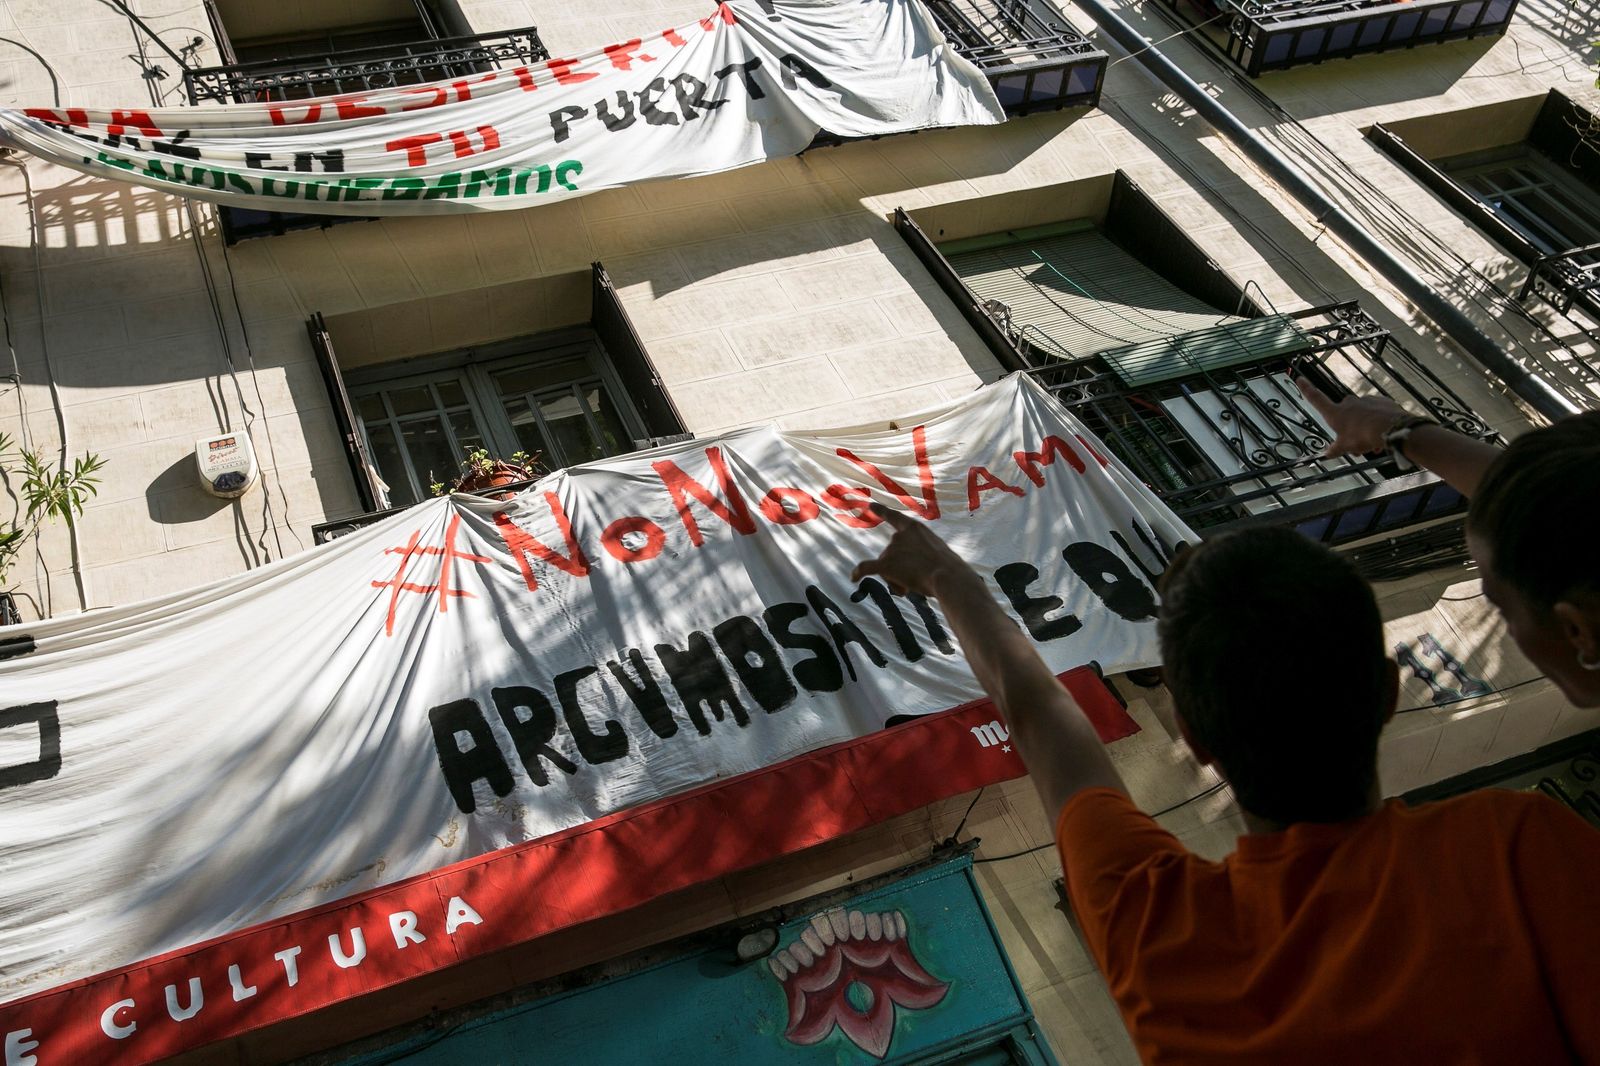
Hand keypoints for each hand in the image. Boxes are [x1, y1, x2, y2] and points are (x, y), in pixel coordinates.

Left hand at [851, 503, 974, 598]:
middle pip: (891, 553)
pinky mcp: (886, 564)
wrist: (947, 576)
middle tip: (919, 579)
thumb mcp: (937, 551)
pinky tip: (853, 578)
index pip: (894, 517)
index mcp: (914, 528)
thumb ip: (922, 553)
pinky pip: (866, 568)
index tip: (870, 505)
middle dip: (900, 567)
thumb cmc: (948, 567)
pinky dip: (859, 573)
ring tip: (914, 585)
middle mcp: (899, 536)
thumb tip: (913, 569)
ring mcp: (892, 550)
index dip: (881, 511)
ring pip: (887, 567)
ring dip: (898, 579)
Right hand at [1294, 376, 1406, 458]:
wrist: (1391, 428)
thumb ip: (1336, 449)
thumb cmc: (1363, 436)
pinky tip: (1381, 435)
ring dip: (1364, 428)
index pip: (1316, 399)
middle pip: (1344, 415)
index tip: (1300, 379)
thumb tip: (1329, 453)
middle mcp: (1349, 403)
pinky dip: (1377, 423)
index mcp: (1335, 413)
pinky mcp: (1381, 402)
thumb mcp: (1345, 447)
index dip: (1307, 389)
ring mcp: (1366, 400)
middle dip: (1348, 427)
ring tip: (1371, 444)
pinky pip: (1376, 413)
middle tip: (1354, 443)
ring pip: (1361, 415)